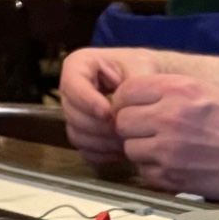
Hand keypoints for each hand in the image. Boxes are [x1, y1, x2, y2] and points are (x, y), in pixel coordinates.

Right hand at [58, 46, 162, 163]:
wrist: (148, 84)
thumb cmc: (143, 68)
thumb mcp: (140, 67)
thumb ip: (130, 85)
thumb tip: (117, 110)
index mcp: (78, 65)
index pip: (73, 85)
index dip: (88, 102)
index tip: (108, 113)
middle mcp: (70, 89)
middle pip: (72, 114)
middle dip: (98, 126)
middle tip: (123, 131)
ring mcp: (74, 113)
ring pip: (76, 134)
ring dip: (101, 142)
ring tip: (126, 141)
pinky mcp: (82, 132)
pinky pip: (84, 149)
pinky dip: (102, 154)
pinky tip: (121, 151)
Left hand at [110, 74, 218, 198]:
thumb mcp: (206, 89)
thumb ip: (169, 90)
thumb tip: (135, 98)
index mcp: (177, 89)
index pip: (126, 92)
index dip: (127, 101)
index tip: (134, 108)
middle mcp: (169, 117)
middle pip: (122, 122)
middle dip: (132, 127)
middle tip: (148, 130)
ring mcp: (167, 149)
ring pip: (130, 148)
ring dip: (142, 149)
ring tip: (164, 148)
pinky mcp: (170, 176)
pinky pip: (144, 171)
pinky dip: (154, 169)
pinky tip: (173, 163)